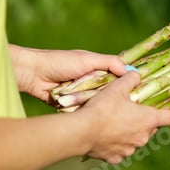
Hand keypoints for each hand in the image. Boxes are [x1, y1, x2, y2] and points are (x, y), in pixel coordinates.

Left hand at [9, 44, 126, 103]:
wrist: (32, 74)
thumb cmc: (60, 62)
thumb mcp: (87, 59)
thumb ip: (109, 63)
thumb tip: (131, 71)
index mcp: (100, 70)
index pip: (120, 78)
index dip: (129, 85)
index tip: (137, 91)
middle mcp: (94, 83)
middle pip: (111, 94)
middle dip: (111, 97)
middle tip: (114, 102)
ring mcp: (84, 96)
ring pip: (98, 103)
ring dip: (93, 102)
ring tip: (87, 100)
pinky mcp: (74, 106)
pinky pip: (85, 110)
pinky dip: (83, 110)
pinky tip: (81, 110)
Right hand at [79, 71, 169, 163]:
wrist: (80, 132)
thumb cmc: (103, 107)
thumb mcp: (118, 87)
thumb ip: (131, 78)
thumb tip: (137, 73)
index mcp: (149, 120)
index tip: (166, 106)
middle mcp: (143, 138)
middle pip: (152, 128)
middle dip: (145, 119)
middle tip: (132, 109)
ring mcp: (130, 150)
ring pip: (135, 139)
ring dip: (130, 132)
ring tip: (115, 122)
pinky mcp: (115, 158)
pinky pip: (120, 150)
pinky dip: (116, 144)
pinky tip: (105, 135)